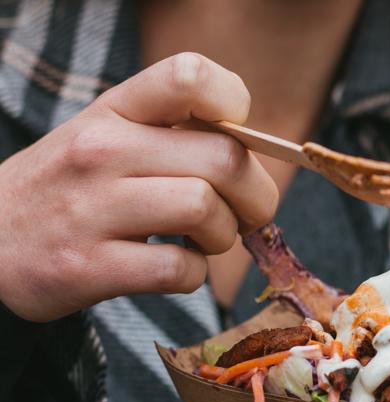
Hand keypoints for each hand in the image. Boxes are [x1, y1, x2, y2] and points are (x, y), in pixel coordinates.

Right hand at [0, 52, 277, 321]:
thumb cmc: (71, 189)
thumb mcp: (108, 138)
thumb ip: (172, 134)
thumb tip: (251, 151)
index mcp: (114, 111)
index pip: (189, 76)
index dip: (234, 104)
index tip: (237, 137)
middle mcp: (101, 150)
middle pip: (225, 158)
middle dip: (256, 195)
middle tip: (246, 213)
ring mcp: (90, 208)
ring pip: (204, 208)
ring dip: (224, 235)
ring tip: (204, 240)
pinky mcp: (87, 266)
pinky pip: (179, 269)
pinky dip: (194, 275)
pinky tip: (177, 268)